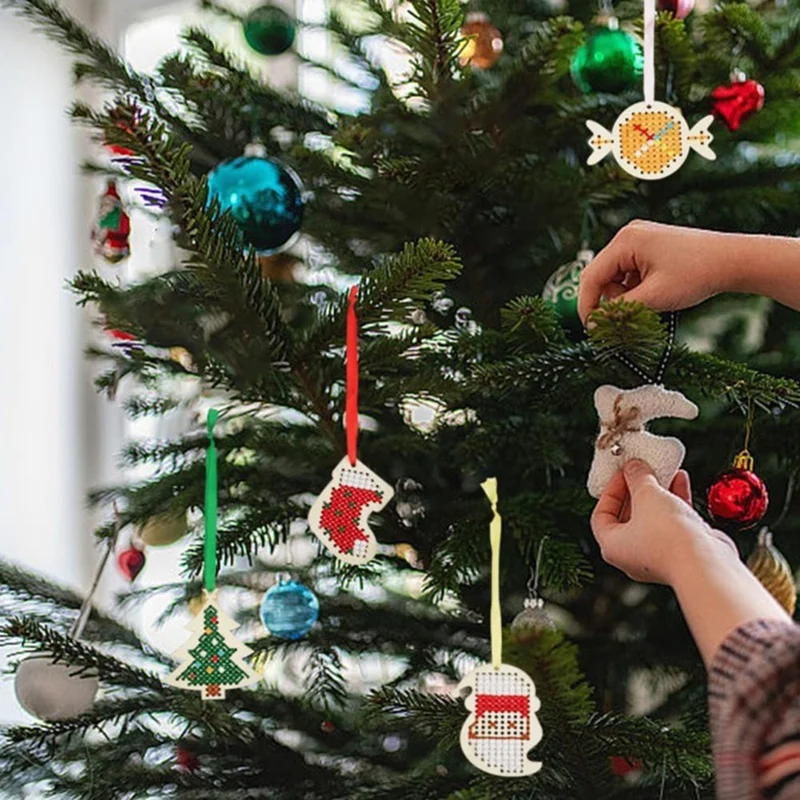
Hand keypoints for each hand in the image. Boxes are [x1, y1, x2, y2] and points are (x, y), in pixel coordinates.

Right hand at [577, 221, 737, 323]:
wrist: (733, 260)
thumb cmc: (698, 273)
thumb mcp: (654, 297)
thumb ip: (620, 310)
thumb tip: (595, 324)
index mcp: (626, 241)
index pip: (591, 277)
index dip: (588, 305)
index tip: (591, 329)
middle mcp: (628, 234)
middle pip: (600, 274)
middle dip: (607, 300)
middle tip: (618, 321)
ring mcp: (638, 238)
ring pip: (613, 275)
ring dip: (622, 295)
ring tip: (647, 302)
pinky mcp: (648, 245)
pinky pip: (627, 271)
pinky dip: (633, 287)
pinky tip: (652, 293)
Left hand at [591, 459, 737, 585]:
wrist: (706, 563)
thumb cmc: (669, 539)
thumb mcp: (646, 495)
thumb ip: (637, 477)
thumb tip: (633, 467)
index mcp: (612, 546)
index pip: (601, 515)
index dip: (610, 490)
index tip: (621, 473)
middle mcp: (632, 555)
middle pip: (628, 515)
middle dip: (637, 489)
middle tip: (641, 470)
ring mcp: (658, 554)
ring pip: (653, 517)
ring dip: (658, 492)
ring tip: (663, 471)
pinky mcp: (681, 551)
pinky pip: (673, 522)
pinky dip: (675, 500)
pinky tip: (680, 480)